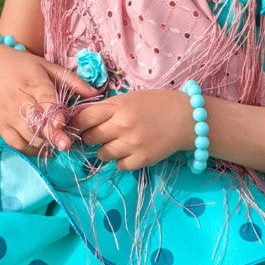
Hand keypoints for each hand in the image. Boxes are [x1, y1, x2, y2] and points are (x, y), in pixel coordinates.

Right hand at [0, 45, 99, 154]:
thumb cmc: (23, 66)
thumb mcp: (47, 66)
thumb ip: (73, 81)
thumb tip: (97, 94)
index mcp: (33, 81)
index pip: (43, 99)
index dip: (52, 113)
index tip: (61, 123)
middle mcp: (18, 100)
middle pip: (36, 123)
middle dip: (51, 135)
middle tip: (65, 145)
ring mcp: (7, 115)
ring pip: (27, 136)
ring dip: (44, 143)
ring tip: (57, 144)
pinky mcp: (0, 126)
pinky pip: (16, 144)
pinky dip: (30, 149)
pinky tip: (43, 148)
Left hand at [72, 89, 194, 170]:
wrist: (187, 118)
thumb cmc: (157, 104)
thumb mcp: (130, 98)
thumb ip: (108, 108)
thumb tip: (82, 118)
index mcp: (119, 107)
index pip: (84, 118)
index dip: (77, 123)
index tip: (77, 126)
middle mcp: (123, 126)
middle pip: (90, 138)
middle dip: (91, 137)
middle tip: (100, 135)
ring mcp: (133, 144)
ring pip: (102, 155)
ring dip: (106, 150)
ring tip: (118, 142)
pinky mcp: (142, 159)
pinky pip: (119, 166)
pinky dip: (122, 160)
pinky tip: (131, 151)